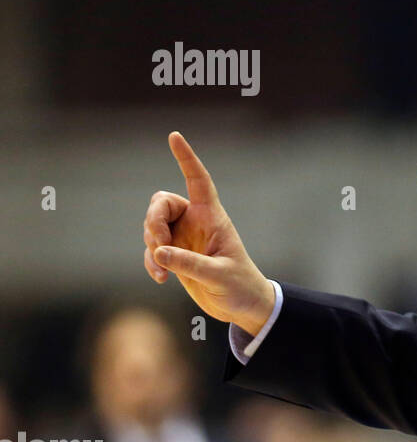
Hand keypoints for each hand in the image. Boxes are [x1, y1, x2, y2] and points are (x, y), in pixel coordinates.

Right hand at [142, 132, 275, 335]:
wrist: (241, 305)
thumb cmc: (239, 286)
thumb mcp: (218, 276)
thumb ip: (190, 264)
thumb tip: (160, 252)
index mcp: (213, 217)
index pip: (198, 181)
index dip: (187, 159)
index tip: (175, 136)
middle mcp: (196, 222)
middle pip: (162, 203)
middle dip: (153, 221)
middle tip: (159, 245)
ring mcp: (183, 237)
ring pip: (152, 225)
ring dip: (150, 245)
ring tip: (162, 270)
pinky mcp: (175, 254)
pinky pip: (152, 249)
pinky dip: (151, 261)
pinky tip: (160, 278)